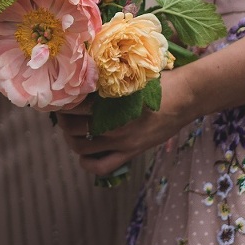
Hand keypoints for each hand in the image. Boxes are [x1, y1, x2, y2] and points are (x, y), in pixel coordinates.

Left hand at [56, 70, 198, 177]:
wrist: (186, 98)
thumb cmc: (158, 82)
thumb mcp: (130, 77)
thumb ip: (108, 82)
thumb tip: (84, 78)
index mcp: (112, 103)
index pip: (75, 107)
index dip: (62, 103)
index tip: (59, 97)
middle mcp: (114, 125)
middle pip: (73, 128)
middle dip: (63, 120)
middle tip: (62, 112)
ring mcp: (122, 142)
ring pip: (82, 148)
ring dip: (71, 139)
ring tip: (71, 129)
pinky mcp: (131, 153)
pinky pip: (101, 167)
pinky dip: (87, 163)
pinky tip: (84, 153)